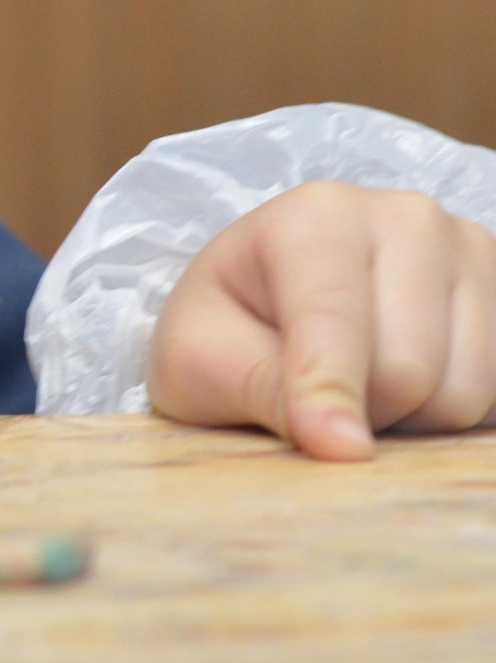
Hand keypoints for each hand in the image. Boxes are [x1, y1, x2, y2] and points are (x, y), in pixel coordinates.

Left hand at [147, 181, 495, 459]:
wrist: (267, 307)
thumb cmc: (221, 332)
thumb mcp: (195, 360)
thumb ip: (259, 390)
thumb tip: (343, 445)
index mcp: (315, 217)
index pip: (338, 321)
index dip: (330, 395)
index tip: (327, 445)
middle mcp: (405, 217)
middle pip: (411, 369)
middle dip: (362, 410)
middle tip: (316, 398)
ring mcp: (469, 249)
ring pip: (466, 389)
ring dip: (410, 417)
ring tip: (360, 385)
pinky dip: (450, 414)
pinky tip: (408, 386)